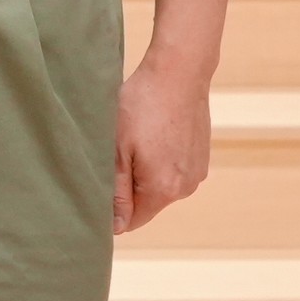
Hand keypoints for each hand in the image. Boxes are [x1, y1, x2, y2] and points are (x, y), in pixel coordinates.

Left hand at [114, 52, 213, 231]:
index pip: (132, 221)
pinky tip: (150, 136)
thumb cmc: (141, 106)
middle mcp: (186, 187)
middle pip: (146, 204)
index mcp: (164, 189)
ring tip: (132, 143)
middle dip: (126, 189)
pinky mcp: (201, 158)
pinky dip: (159, 161)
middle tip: (112, 157)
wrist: (179, 73)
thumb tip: (116, 227)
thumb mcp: (117, 149)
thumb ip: (117, 191)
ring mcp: (197, 172)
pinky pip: (173, 171)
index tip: (98, 187)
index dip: (112, 211)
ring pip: (159, 187)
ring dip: (142, 174)